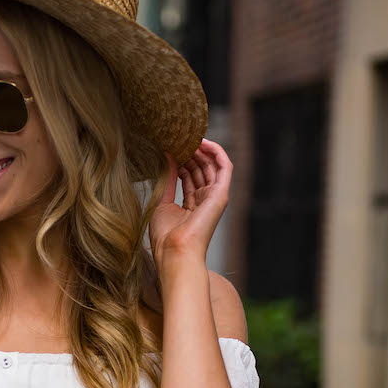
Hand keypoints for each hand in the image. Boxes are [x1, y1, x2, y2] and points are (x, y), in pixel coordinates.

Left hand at [148, 139, 232, 272]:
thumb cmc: (166, 237)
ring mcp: (215, 198)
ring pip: (212, 166)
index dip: (181, 160)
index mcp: (192, 206)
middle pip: (201, 170)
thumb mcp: (162, 202)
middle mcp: (205, 201)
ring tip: (187, 137)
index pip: (189, 177)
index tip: (169, 147)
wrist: (175, 251)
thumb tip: (167, 158)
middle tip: (176, 138)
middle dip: (189, 152)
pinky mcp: (221, 194)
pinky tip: (203, 141)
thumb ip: (167, 180)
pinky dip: (216, 152)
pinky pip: (224, 167)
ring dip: (201, 150)